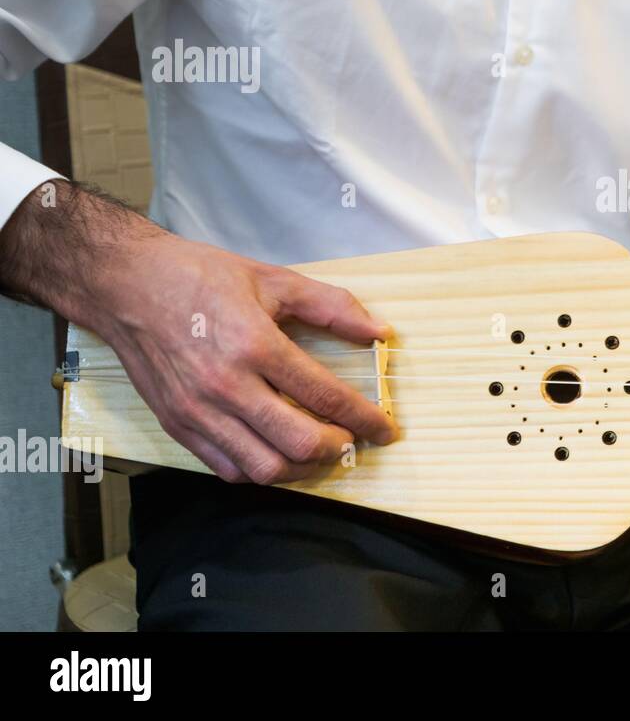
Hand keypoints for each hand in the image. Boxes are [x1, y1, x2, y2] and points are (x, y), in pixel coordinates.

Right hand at [0, 181, 396, 482]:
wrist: (127, 286)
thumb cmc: (200, 278)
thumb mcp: (274, 279)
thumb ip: (332, 306)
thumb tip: (379, 332)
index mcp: (256, 345)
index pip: (325, 396)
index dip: (364, 419)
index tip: (384, 429)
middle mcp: (226, 386)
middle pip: (298, 443)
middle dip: (337, 449)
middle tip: (351, 440)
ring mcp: (198, 411)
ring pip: (264, 468)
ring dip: (302, 468)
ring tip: (318, 451)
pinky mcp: (177, 425)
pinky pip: (227, 469)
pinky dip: (261, 470)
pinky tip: (277, 452)